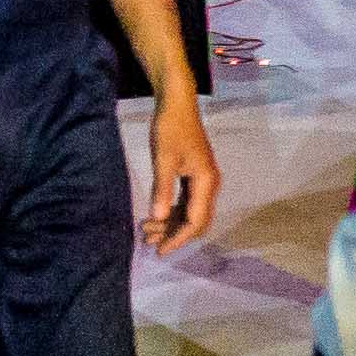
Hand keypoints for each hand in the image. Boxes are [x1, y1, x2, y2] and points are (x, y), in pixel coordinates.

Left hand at [140, 91, 217, 255]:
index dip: (178, 238)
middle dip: (173, 233)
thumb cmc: (169, 129)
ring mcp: (203, 181)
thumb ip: (162, 189)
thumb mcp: (163, 160)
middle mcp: (209, 184)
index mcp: (206, 182)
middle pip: (195, 220)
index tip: (160, 251)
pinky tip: (154, 216)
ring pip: (189, 212)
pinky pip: (186, 202)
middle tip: (148, 240)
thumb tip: (157, 217)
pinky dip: (171, 211)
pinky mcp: (194, 176)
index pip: (195, 221)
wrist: (177, 104)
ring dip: (170, 223)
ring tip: (146, 231)